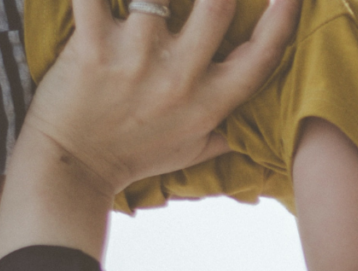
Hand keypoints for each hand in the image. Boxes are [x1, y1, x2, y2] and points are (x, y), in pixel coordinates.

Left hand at [23, 0, 297, 195]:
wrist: (75, 169)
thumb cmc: (136, 155)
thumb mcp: (196, 150)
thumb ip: (232, 129)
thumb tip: (267, 121)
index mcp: (211, 101)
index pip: (262, 55)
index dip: (282, 19)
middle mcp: (180, 78)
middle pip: (217, 6)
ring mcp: (136, 59)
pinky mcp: (92, 48)